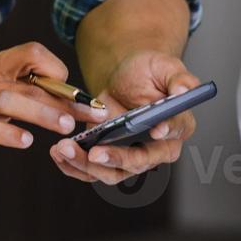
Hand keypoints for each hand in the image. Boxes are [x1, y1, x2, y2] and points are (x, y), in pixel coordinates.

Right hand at [0, 42, 90, 174]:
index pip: (31, 52)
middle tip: (91, 116)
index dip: (57, 70)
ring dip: (42, 113)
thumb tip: (70, 98)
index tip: (74, 94)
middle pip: (29, 82)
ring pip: (8, 101)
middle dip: (65, 100)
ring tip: (66, 127)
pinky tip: (26, 142)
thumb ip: (24, 91)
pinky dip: (7, 133)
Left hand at [51, 50, 200, 184]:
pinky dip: (73, 166)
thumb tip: (182, 92)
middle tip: (94, 153)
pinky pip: (92, 171)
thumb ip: (180, 80)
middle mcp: (158, 147)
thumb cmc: (150, 71)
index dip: (165, 132)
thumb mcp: (167, 67)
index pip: (175, 132)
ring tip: (64, 149)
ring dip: (87, 166)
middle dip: (116, 159)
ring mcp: (132, 155)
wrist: (126, 76)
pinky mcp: (109, 156)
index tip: (155, 130)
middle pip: (141, 162)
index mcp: (179, 125)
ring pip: (113, 173)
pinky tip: (58, 153)